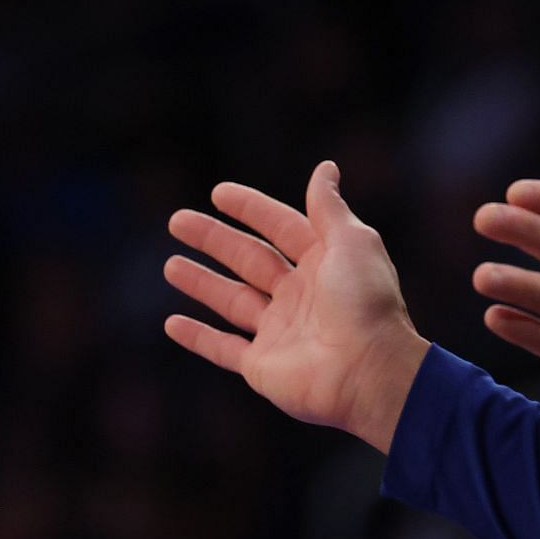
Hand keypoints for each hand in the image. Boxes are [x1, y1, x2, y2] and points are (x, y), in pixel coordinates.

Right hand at [164, 161, 429, 452]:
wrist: (368, 371)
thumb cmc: (366, 302)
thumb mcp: (352, 241)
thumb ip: (329, 207)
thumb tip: (326, 167)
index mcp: (322, 263)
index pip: (280, 227)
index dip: (251, 209)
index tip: (218, 192)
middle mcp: (299, 296)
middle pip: (248, 259)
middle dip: (213, 239)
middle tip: (178, 221)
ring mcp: (279, 332)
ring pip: (231, 300)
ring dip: (201, 283)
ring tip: (170, 266)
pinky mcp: (262, 366)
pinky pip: (223, 349)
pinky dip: (198, 337)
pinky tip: (172, 322)